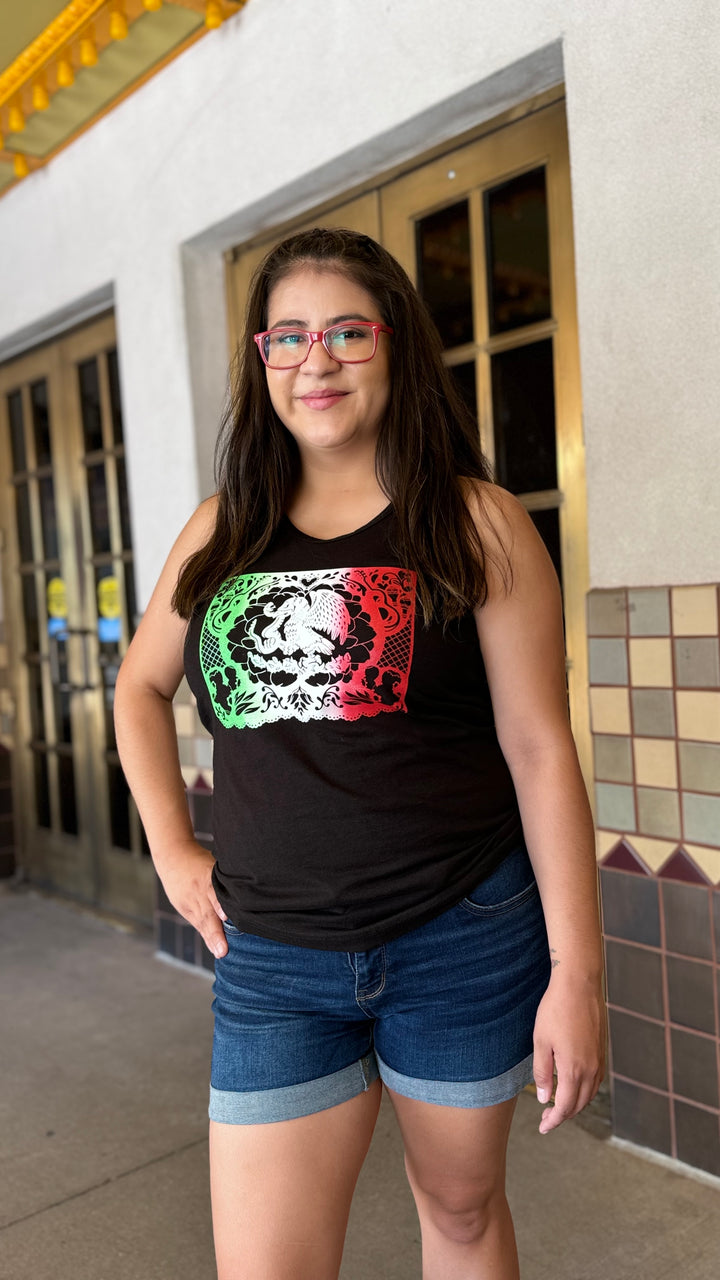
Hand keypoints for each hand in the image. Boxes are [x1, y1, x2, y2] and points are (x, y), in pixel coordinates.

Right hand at [155, 840, 228, 958]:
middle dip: (216, 933)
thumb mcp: (214, 863)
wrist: (172, 856)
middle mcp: (198, 892)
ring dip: (212, 939)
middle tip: (223, 950)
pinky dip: (206, 936)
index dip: (219, 905)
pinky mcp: (185, 908)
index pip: (214, 893)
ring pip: (202, 922)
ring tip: (220, 952)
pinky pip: (197, 923)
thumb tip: (250, 890)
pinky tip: (214, 948)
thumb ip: (227, 879)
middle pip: (207, 914)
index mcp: (206, 877)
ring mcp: (190, 901)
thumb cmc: (200, 860)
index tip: (226, 918)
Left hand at [532, 970, 605, 1133]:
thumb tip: (545, 1099)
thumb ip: (542, 1073)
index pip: (564, 1107)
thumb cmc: (555, 1010)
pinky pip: (596, 1081)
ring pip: (589, 1094)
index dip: (553, 1121)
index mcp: (573, 1069)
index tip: (543, 1128)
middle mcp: (590, 1069)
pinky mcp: (602, 1051)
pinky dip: (585, 1091)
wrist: (579, 985)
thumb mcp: (540, 1041)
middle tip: (546, 1119)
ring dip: (574, 1105)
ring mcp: (599, 1060)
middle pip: (578, 1104)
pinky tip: (573, 1087)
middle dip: (563, 1116)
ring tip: (558, 1105)